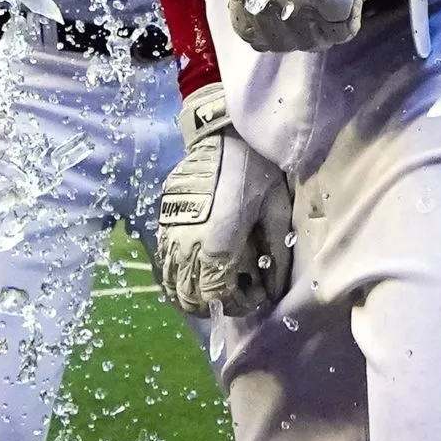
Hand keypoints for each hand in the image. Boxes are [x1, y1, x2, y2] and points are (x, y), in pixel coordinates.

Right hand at [153, 82, 294, 318]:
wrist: (224, 137)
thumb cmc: (256, 172)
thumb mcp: (277, 213)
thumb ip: (276, 255)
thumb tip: (274, 288)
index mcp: (217, 248)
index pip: (217, 297)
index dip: (238, 304)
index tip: (256, 293)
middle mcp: (187, 248)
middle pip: (190, 298)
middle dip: (215, 304)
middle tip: (239, 291)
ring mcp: (171, 236)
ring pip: (172, 285)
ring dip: (194, 294)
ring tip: (219, 283)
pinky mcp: (163, 223)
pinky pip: (164, 264)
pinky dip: (178, 277)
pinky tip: (199, 269)